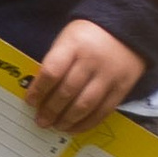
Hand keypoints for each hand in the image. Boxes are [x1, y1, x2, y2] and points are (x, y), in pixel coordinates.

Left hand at [27, 17, 147, 132]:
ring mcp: (109, 76)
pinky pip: (103, 111)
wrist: (127, 28)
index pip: (52, 71)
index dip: (39, 90)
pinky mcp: (122, 88)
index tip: (30, 102)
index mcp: (74, 45)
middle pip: (67, 91)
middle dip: (51, 110)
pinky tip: (74, 128)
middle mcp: (91, 61)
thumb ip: (56, 62)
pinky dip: (87, 123)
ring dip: (67, 120)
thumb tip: (40, 92)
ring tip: (56, 126)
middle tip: (41, 121)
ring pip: (85, 104)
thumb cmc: (88, 36)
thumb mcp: (68, 39)